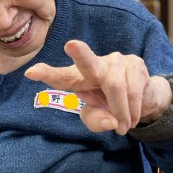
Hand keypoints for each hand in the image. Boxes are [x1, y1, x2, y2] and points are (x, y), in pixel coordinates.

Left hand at [24, 40, 172, 135]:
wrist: (143, 98)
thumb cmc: (111, 105)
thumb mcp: (98, 118)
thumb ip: (96, 121)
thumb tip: (110, 121)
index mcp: (77, 78)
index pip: (60, 77)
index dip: (46, 74)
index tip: (30, 73)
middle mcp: (95, 65)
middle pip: (87, 62)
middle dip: (80, 54)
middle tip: (71, 45)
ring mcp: (115, 61)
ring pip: (116, 87)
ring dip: (121, 112)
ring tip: (122, 127)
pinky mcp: (134, 63)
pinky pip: (134, 90)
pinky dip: (133, 110)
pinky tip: (132, 119)